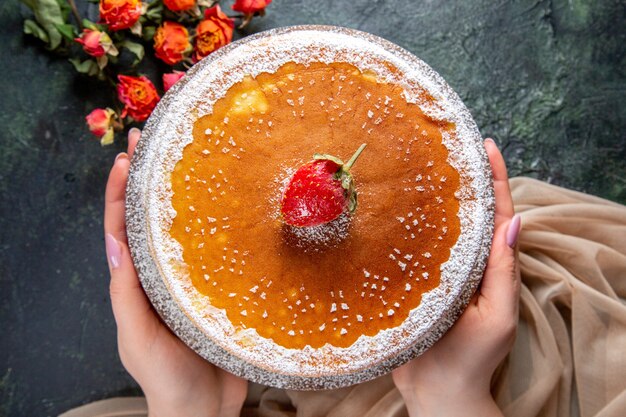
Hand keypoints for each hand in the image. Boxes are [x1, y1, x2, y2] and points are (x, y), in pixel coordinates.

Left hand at [104, 129, 247, 416]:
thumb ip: (126, 295)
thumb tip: (114, 243)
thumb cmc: (167, 378)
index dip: (120, 192)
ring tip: (190, 158)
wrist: (205, 410)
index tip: (126, 157)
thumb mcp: (138, 337)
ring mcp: (191, 278)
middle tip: (152, 139)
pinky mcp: (219, 286)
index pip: (122, 228)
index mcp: (136, 283)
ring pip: (185, 228)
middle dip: (147, 179)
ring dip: (183, 193)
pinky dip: (219, 224)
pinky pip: (217, 250)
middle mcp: (162, 273)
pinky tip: (232, 205)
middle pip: (151, 218)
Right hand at [392, 138, 520, 416]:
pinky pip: (407, 250)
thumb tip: (514, 222)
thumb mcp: (497, 316)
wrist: (437, 392)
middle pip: (464, 213)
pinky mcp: (409, 283)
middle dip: (462, 179)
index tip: (487, 146)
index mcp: (488, 268)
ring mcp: (434, 272)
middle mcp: (462, 264)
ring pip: (435, 227)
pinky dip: (402, 227)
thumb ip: (504, 272)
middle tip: (448, 146)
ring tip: (417, 167)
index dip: (495, 180)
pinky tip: (387, 211)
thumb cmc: (474, 359)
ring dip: (430, 198)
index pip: (496, 215)